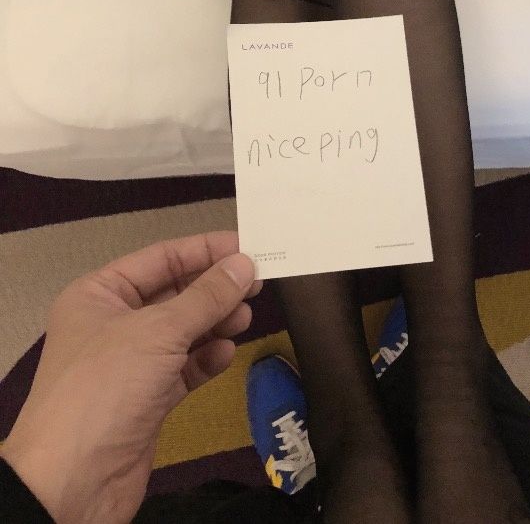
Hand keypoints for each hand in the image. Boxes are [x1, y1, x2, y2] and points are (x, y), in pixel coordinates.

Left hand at [2, 231, 261, 523]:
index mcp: (100, 294)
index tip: (248, 246)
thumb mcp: (159, 331)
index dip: (205, 250)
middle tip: (257, 284)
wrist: (73, 482)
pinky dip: (206, 359)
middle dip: (214, 290)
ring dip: (215, 323)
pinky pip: (184, 367)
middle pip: (175, 293)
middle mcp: (113, 323)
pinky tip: (226, 354)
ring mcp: (130, 362)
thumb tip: (244, 264)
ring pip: (183, 331)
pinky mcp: (147, 398)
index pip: (161, 258)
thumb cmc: (107, 386)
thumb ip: (206, 296)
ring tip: (245, 319)